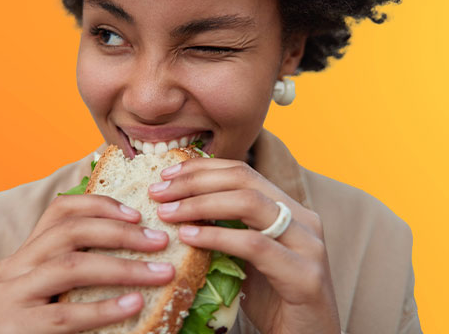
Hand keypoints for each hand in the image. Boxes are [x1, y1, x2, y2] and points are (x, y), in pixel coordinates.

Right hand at [0, 194, 175, 333]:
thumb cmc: (44, 330)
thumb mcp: (58, 293)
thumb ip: (82, 271)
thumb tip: (140, 246)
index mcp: (26, 254)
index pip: (59, 211)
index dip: (99, 206)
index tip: (138, 215)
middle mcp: (13, 268)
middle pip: (69, 232)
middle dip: (120, 233)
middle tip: (159, 241)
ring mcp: (11, 296)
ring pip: (70, 267)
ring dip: (122, 268)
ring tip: (159, 273)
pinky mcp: (15, 325)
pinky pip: (66, 314)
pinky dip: (104, 309)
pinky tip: (134, 304)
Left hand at [148, 158, 339, 333]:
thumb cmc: (272, 300)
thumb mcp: (245, 256)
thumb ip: (226, 228)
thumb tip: (178, 206)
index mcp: (289, 210)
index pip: (241, 171)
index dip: (201, 168)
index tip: (166, 174)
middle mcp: (303, 220)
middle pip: (243, 179)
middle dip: (195, 181)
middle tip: (159, 191)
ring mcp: (308, 246)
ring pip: (249, 204)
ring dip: (200, 204)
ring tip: (168, 213)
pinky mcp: (305, 275)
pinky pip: (254, 245)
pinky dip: (217, 237)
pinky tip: (189, 237)